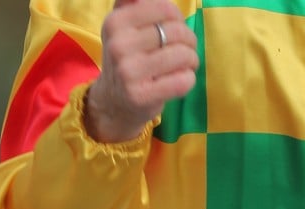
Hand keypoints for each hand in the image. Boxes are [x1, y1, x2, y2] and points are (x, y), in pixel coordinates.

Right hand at [85, 0, 198, 142]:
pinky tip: (178, 80)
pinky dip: (188, 79)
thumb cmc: (127, 58)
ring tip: (184, 65)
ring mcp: (128, 72)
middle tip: (185, 49)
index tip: (174, 28)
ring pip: (183, 55)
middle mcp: (119, 45)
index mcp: (116, 22)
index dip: (178, 18)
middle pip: (177, 31)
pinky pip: (183, 80)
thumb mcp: (122, 27)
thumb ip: (133, 2)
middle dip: (189, 40)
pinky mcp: (141, 96)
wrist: (112, 102)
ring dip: (192, 60)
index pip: (165, 8)